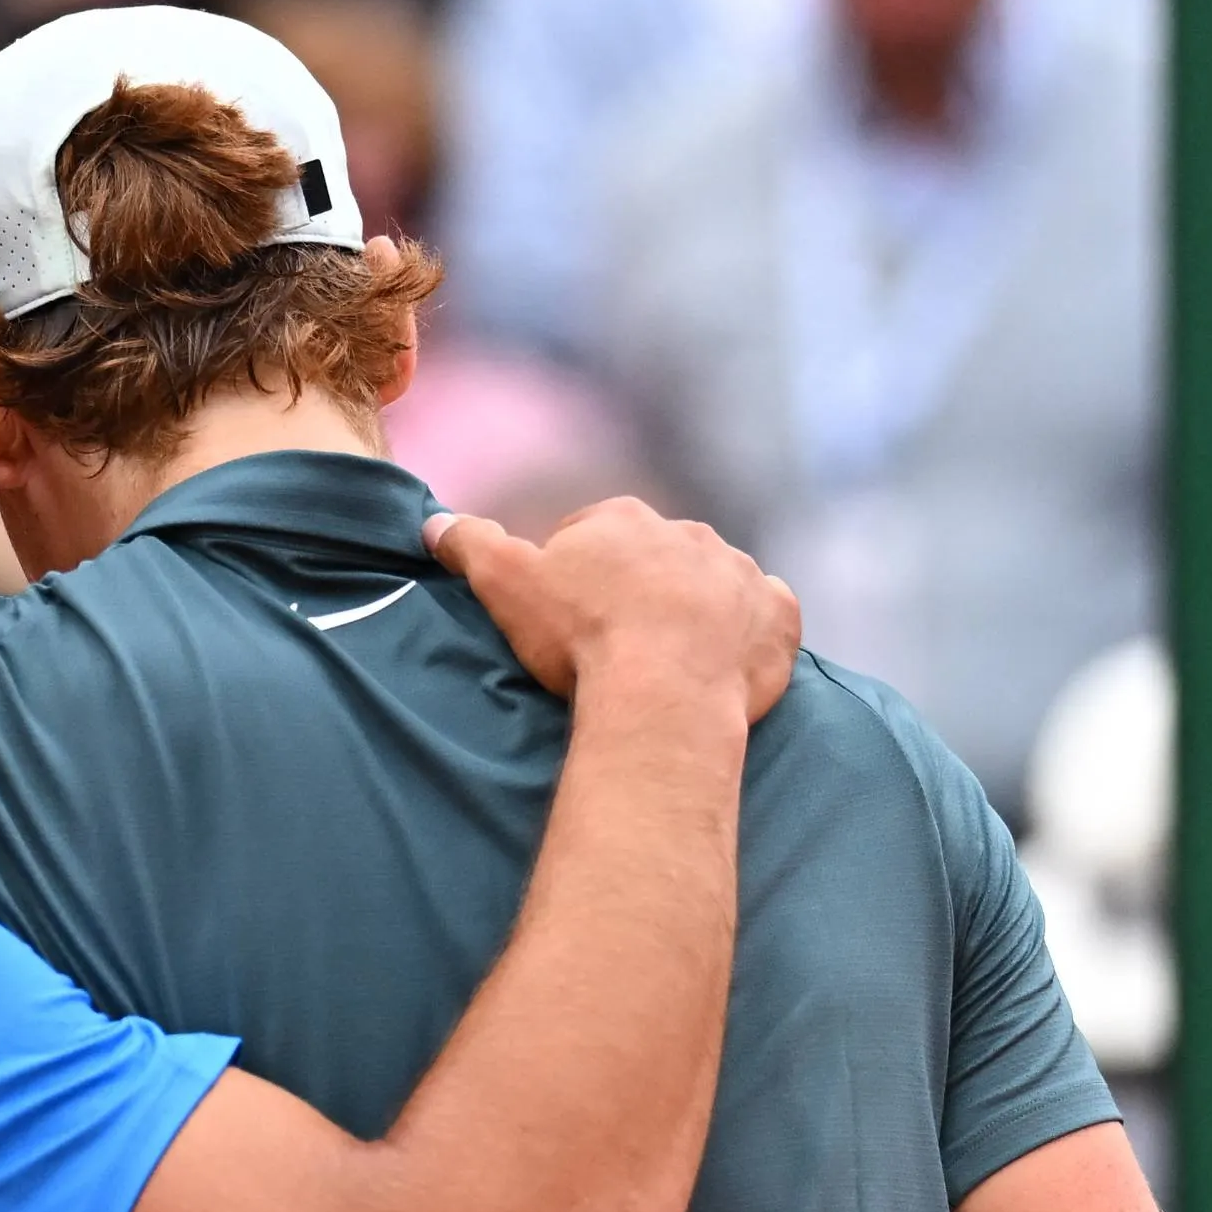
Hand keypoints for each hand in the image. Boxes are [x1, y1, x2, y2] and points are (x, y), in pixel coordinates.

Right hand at [428, 496, 800, 719]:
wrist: (664, 693)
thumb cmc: (581, 636)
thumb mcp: (505, 585)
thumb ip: (470, 545)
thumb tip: (433, 523)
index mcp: (623, 519)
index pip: (590, 534)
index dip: (574, 575)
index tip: (567, 617)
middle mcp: (688, 533)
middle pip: (656, 558)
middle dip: (640, 589)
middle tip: (617, 644)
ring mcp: (740, 573)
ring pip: (715, 584)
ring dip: (698, 611)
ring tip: (671, 662)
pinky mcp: (779, 616)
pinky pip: (766, 617)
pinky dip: (751, 634)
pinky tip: (727, 663)